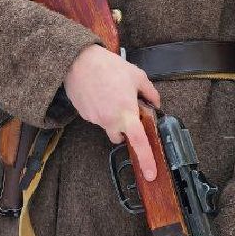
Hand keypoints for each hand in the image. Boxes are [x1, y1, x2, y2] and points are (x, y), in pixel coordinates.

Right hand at [63, 44, 161, 179]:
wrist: (78, 62)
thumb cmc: (108, 67)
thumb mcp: (137, 76)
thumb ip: (150, 92)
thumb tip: (156, 103)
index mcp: (126, 113)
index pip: (139, 142)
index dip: (146, 159)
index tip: (150, 174)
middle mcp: (110, 120)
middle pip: (119, 138)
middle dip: (124, 130)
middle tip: (126, 112)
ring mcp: (95, 119)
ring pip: (107, 126)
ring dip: (111, 116)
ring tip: (110, 94)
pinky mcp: (84, 115)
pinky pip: (96, 118)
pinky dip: (100, 110)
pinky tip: (100, 94)